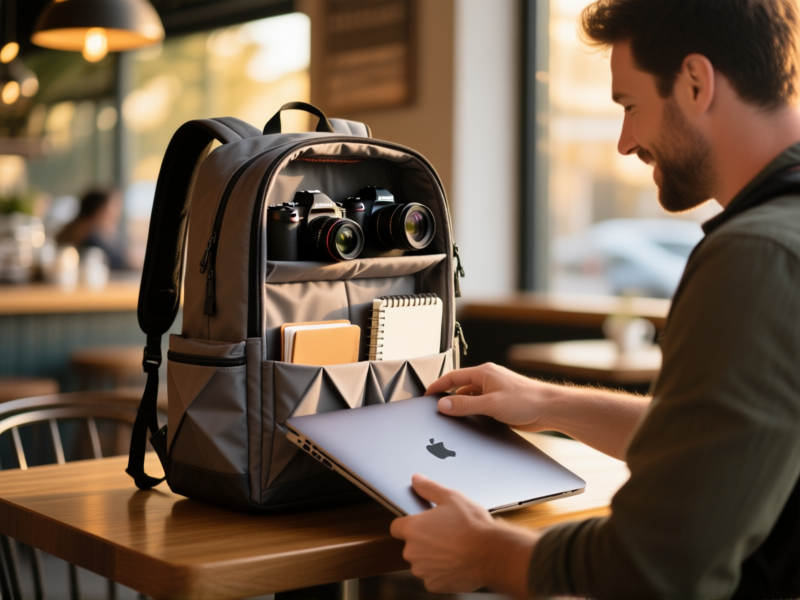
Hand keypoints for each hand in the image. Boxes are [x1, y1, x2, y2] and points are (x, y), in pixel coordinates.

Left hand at [390, 474, 537, 596]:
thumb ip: (429, 488)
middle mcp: (412, 551)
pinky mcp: (433, 584)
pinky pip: (432, 576)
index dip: (408, 524)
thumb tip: (416, 480)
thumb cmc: (472, 526)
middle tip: (444, 533)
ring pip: (421, 561)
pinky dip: (441, 571)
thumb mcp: (451, 498)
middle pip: (410, 545)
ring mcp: (422, 570)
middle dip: (423, 540)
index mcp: (413, 528)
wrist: (491, 554)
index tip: (421, 524)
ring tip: (452, 547)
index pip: (396, 526)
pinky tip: (455, 561)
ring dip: (431, 556)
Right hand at [426, 363, 555, 431]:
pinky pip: (480, 407)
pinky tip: (472, 423)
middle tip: (437, 411)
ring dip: (463, 408)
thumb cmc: (526, 400)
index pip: (453, 377)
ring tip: (454, 420)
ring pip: (470, 399)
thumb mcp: (490, 403)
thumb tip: (443, 404)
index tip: (426, 395)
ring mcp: (494, 391)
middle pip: (460, 388)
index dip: (438, 386)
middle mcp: (487, 380)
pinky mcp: (500, 403)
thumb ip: (465, 404)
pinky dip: (473, 414)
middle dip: (449, 399)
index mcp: (483, 373)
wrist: (549, 409)